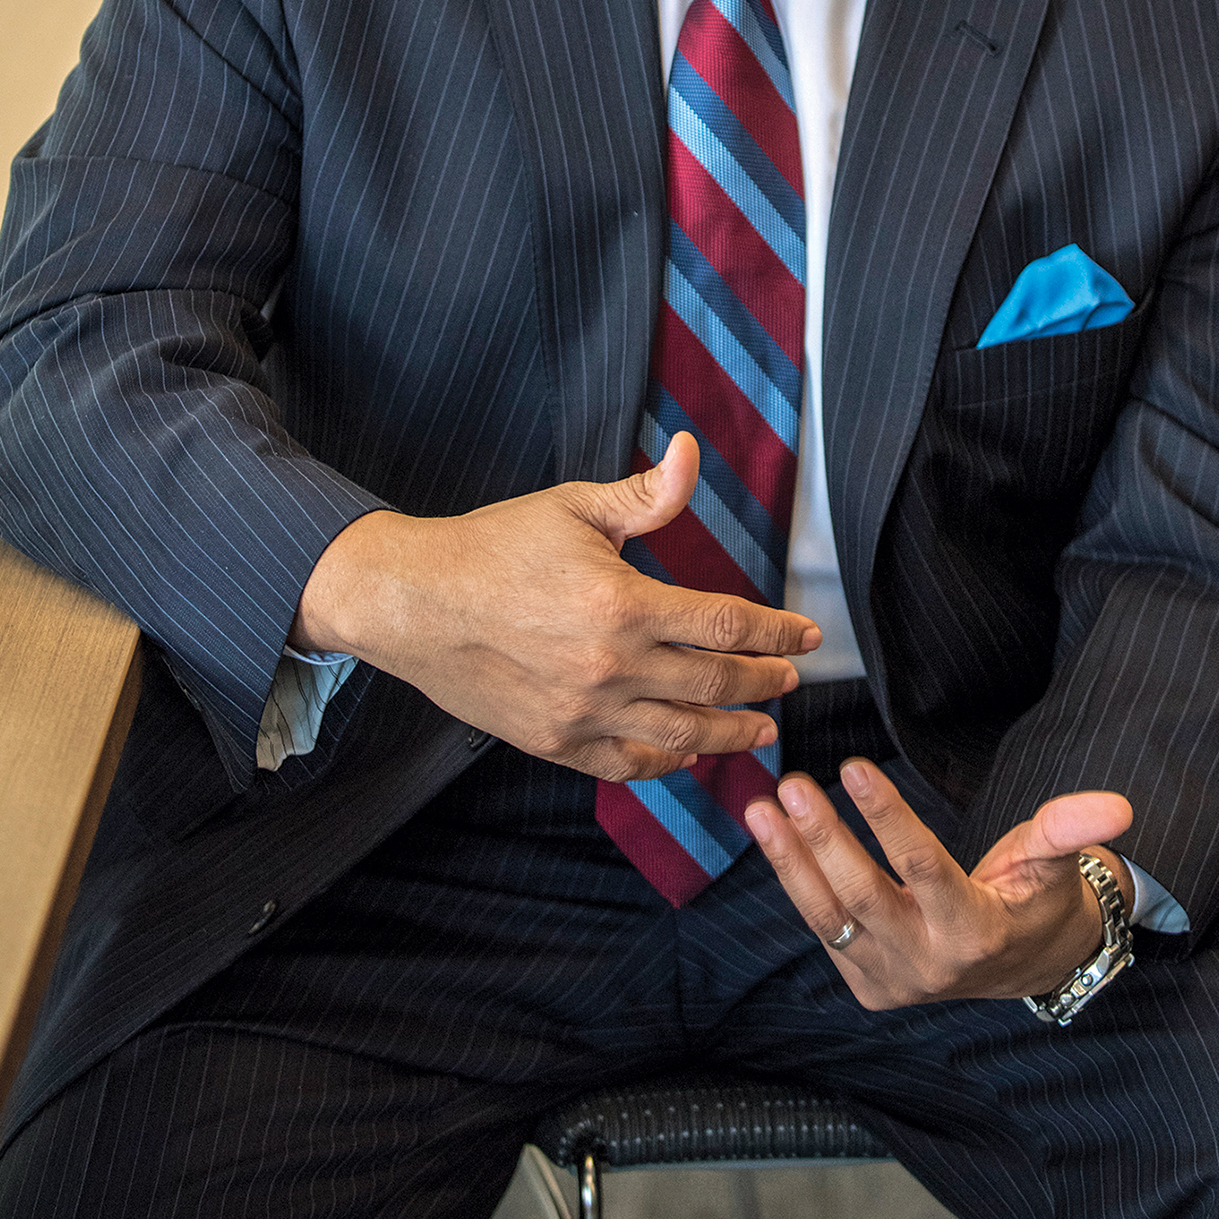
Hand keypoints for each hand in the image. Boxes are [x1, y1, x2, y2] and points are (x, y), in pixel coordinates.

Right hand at [290, 431, 819, 779]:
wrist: (412, 602)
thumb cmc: (492, 546)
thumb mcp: (572, 506)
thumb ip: (645, 494)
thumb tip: (693, 454)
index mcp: (623, 603)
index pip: (727, 626)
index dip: (778, 633)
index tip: (807, 635)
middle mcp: (610, 667)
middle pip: (715, 683)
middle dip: (766, 682)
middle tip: (791, 680)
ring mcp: (582, 713)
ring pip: (681, 735)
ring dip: (732, 733)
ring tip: (763, 730)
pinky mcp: (554, 742)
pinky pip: (627, 765)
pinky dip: (668, 763)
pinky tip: (689, 752)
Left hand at [746, 763, 1135, 1008]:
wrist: (1022, 968)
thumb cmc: (1036, 901)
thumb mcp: (1054, 862)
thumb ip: (1071, 830)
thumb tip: (1119, 806)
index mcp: (975, 934)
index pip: (920, 867)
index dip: (886, 817)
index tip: (853, 766)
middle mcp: (929, 965)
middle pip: (863, 895)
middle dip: (822, 838)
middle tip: (793, 783)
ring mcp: (893, 981)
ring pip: (830, 917)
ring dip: (791, 862)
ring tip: (762, 809)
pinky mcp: (867, 986)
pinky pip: (825, 930)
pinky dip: (797, 882)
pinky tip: (774, 836)